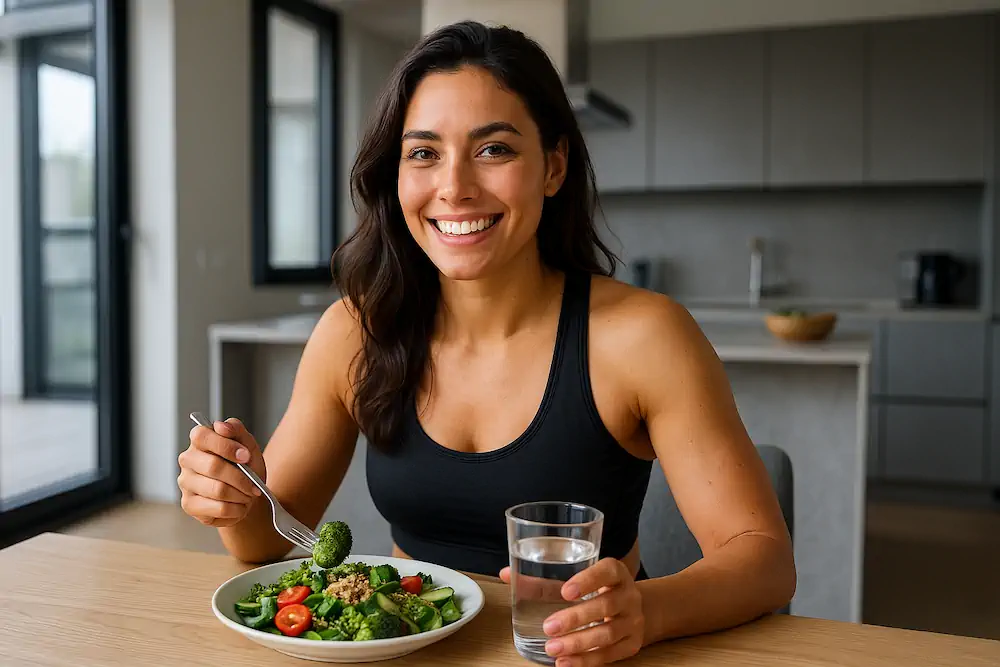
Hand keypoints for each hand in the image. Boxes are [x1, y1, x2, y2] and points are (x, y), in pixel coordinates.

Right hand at [178, 418, 265, 526]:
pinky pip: (218, 508)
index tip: (246, 456)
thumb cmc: (245, 465)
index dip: (226, 446)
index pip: (201, 436)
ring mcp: (185, 482)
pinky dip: (236, 508)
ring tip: (248, 495)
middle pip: (213, 466)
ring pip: (217, 490)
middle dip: (241, 477)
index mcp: (199, 440)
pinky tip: (240, 505)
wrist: (248, 493)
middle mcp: (187, 459)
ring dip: (241, 494)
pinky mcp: (189, 504)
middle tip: (254, 484)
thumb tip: (221, 426)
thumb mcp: (247, 443)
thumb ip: (236, 430)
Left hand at [501, 558, 644, 665]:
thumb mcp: (577, 581)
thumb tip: (506, 574)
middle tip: (548, 627)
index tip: (565, 591)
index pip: (607, 571)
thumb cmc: (597, 590)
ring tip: (552, 648)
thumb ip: (542, 580)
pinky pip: (610, 655)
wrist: (636, 609)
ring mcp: (633, 621)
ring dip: (578, 644)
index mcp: (616, 573)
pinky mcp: (632, 644)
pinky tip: (565, 663)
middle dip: (576, 618)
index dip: (588, 580)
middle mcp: (629, 595)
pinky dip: (586, 661)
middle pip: (606, 605)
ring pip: (608, 633)